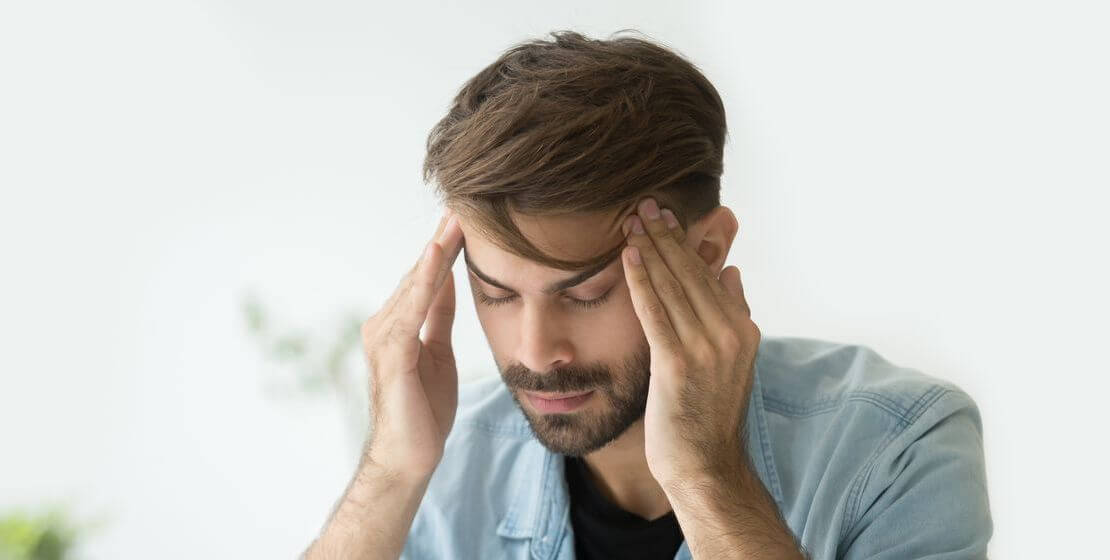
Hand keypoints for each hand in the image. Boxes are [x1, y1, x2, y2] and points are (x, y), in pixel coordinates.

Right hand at [361, 209, 463, 479]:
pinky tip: (438, 259)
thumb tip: (447, 279)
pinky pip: (411, 311)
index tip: (465, 216)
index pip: (425, 277)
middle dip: (441, 240)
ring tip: (454, 221)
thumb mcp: (438, 351)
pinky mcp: (392, 355)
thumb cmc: (423, 410)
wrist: (409, 457)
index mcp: (397, 324)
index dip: (445, 247)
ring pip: (414, 286)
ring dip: (435, 253)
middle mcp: (383, 324)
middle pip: (418, 274)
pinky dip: (424, 282)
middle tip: (462, 203)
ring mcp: (384, 338)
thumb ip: (438, 316)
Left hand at [621, 198, 759, 487]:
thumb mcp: (730, 361)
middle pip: (692, 273)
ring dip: (651, 249)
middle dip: (667, 235)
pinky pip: (655, 312)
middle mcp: (730, 334)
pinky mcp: (677, 364)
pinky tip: (628, 256)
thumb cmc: (707, 416)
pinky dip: (641, 280)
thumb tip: (731, 270)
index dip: (685, 242)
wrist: (705, 466)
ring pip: (673, 286)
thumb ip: (732, 314)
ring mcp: (706, 349)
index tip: (666, 215)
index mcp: (743, 329)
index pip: (708, 274)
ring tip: (633, 219)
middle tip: (646, 202)